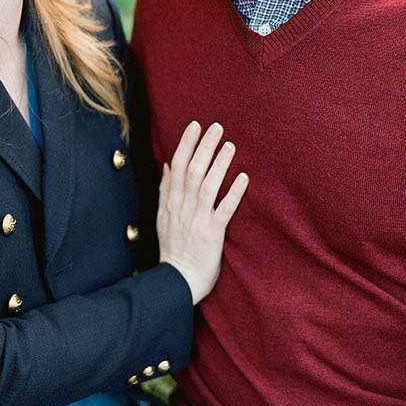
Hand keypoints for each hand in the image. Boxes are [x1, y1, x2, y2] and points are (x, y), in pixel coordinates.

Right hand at [157, 121, 248, 304]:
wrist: (177, 279)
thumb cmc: (173, 247)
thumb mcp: (162, 216)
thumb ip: (165, 189)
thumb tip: (168, 164)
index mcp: (170, 201)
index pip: (177, 166)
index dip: (186, 144)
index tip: (195, 125)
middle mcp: (182, 207)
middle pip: (192, 170)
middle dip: (204, 147)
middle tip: (217, 127)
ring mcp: (197, 219)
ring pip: (207, 186)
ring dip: (219, 164)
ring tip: (230, 145)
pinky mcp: (212, 233)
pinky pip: (224, 210)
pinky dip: (233, 193)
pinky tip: (243, 178)